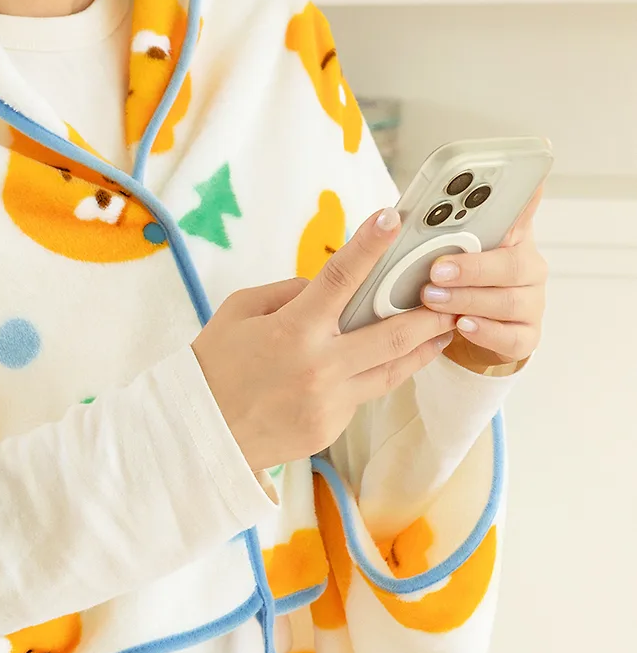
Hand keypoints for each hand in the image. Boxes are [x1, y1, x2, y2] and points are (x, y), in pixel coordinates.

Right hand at [193, 207, 456, 471]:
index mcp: (292, 331)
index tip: (395, 218)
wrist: (197, 434)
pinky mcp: (330, 428)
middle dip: (430, 312)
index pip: (339, 279)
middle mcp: (318, 367)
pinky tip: (373, 366)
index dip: (370, 246)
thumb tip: (325, 287)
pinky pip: (360, 396)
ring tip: (444, 330)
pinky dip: (368, 377)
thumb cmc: (213, 367)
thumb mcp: (239, 313)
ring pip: (392, 370)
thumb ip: (288, 294)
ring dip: (423, 348)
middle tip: (455, 295)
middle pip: (393, 333)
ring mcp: (329, 402)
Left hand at [420, 187, 547, 371]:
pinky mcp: (526, 336)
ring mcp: (531, 303)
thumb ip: (434, 233)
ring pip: (509, 301)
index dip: (521, 198)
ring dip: (468, 299)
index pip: (522, 208)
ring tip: (433, 299)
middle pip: (514, 263)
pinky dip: (485, 331)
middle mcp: (527, 267)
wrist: (466, 331)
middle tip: (436, 270)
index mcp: (511, 237)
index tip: (506, 188)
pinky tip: (461, 324)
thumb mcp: (442, 254)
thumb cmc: (452, 284)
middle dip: (472, 267)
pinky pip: (512, 337)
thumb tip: (398, 212)